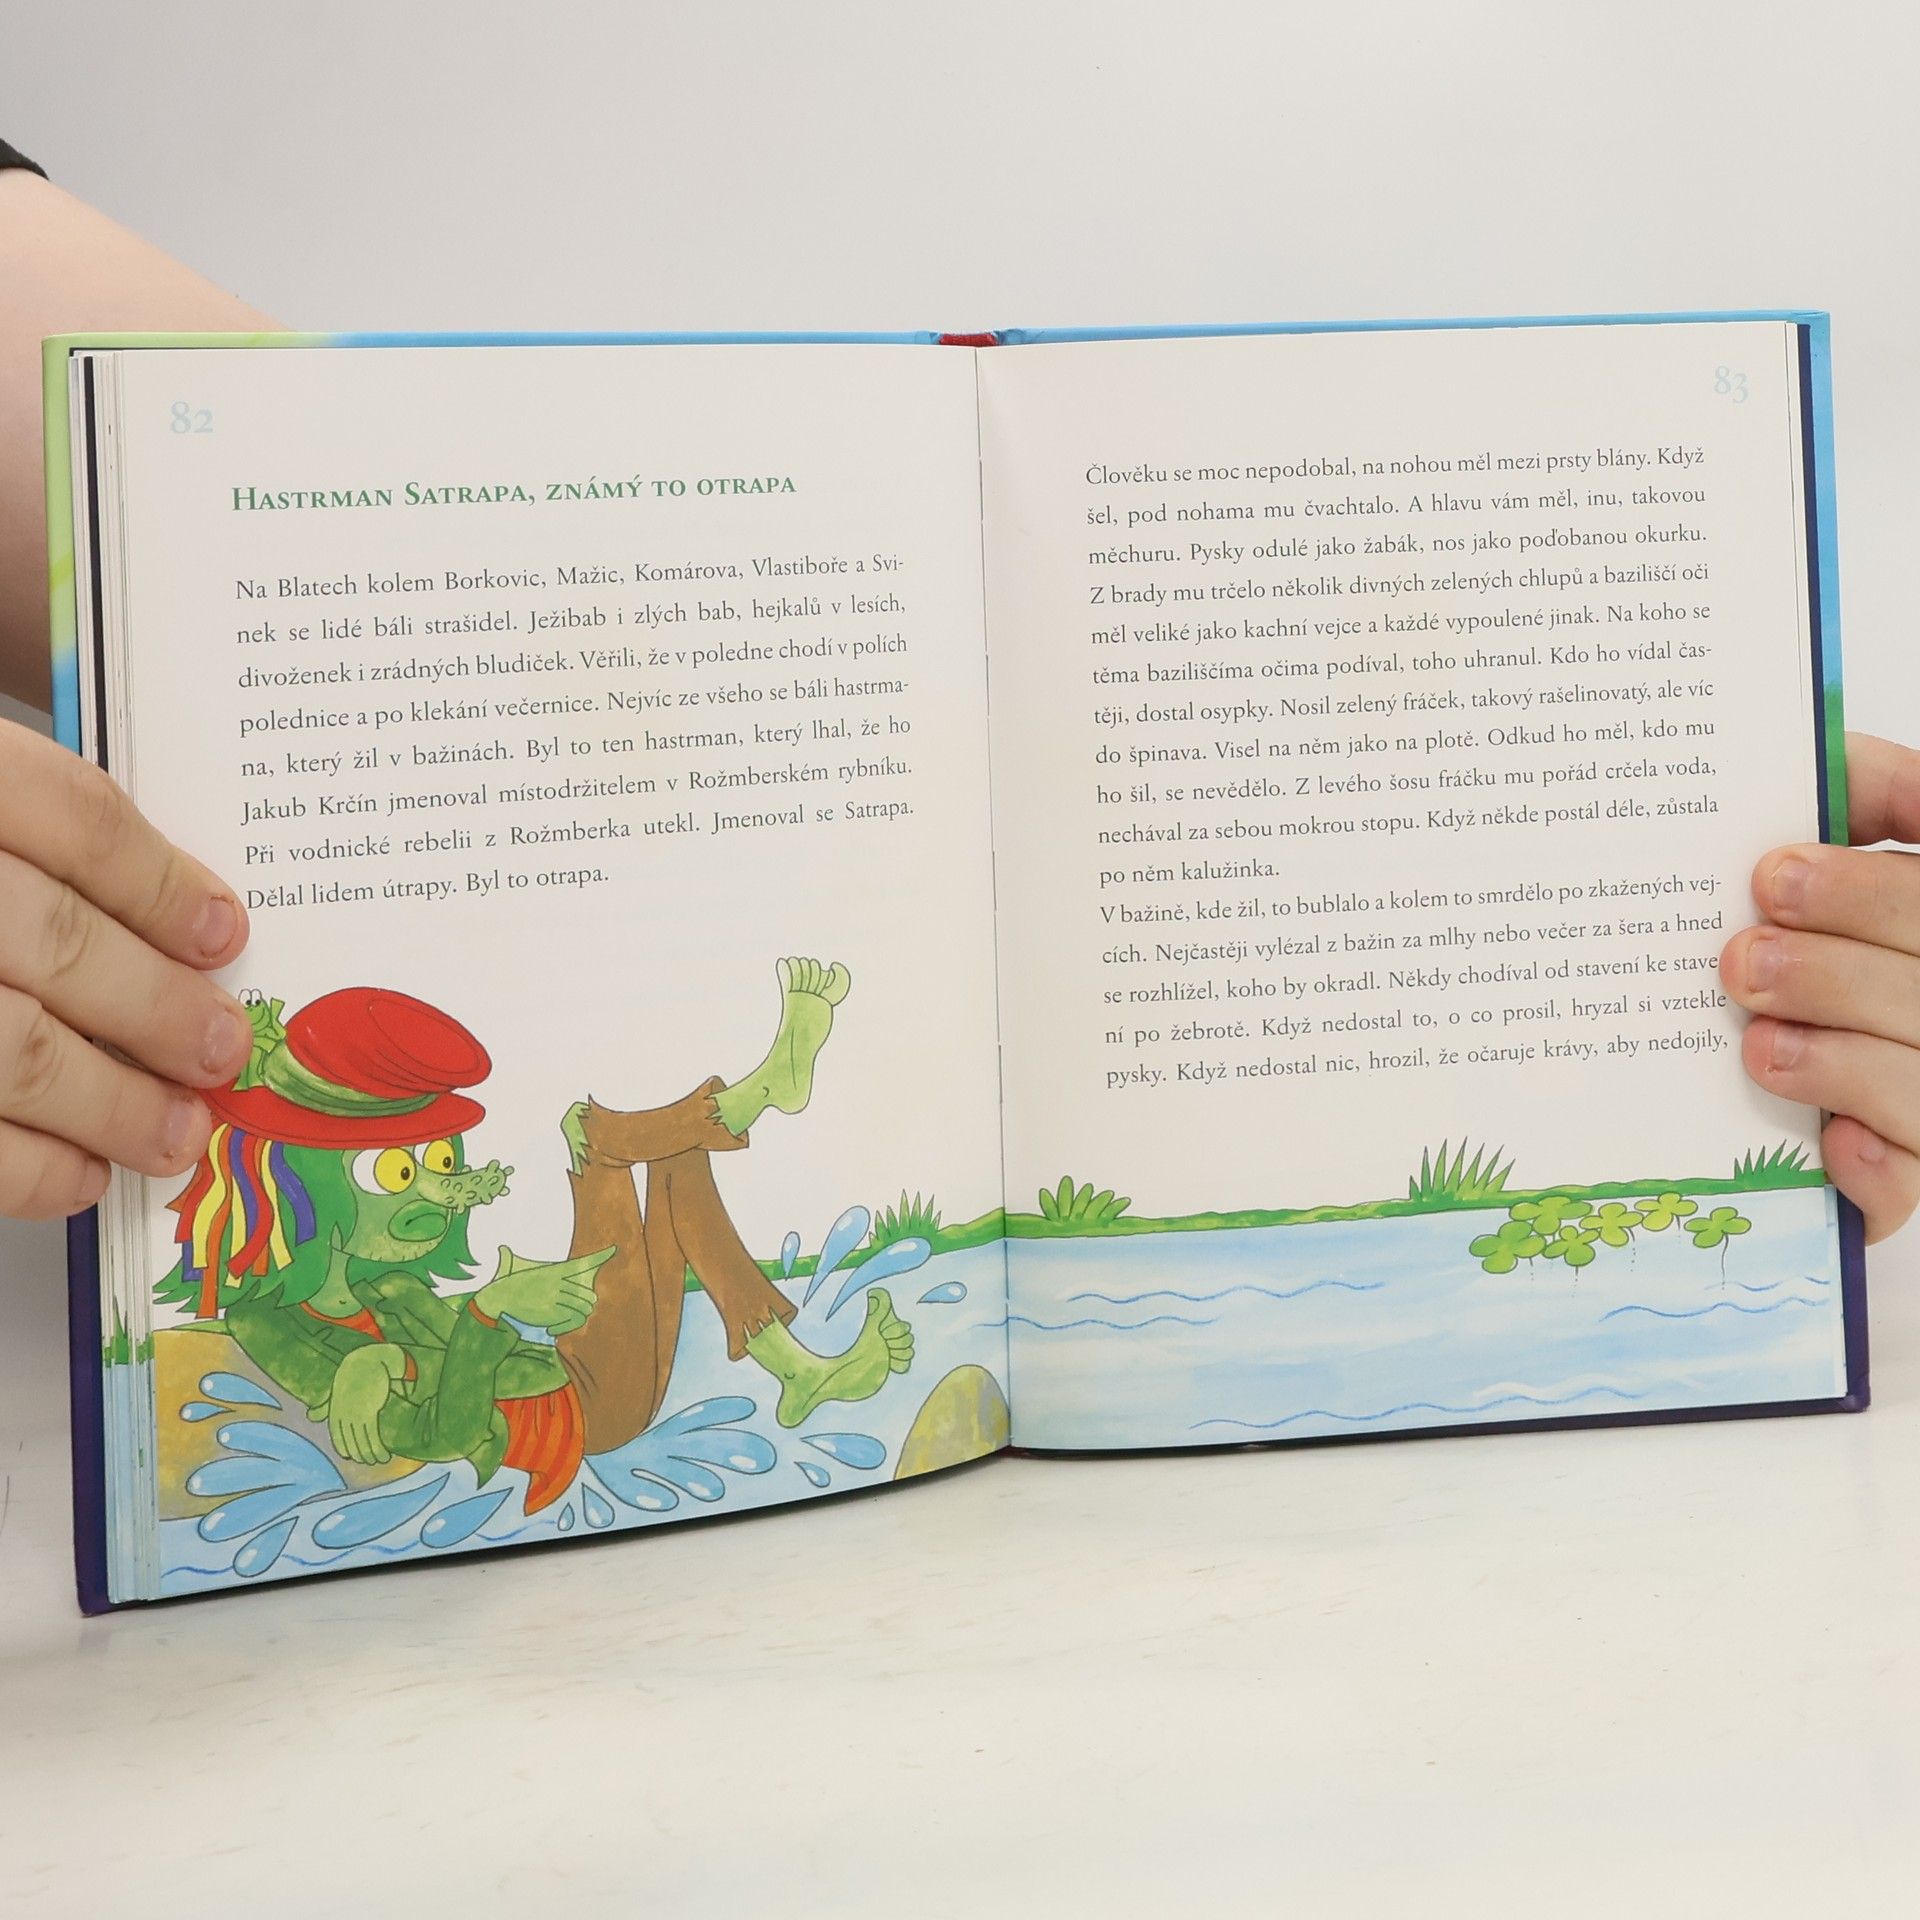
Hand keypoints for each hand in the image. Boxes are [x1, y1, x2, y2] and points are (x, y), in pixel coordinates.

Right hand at [0, 719, 251, 1217]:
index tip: (221, 932)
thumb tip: (172, 923)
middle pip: (50, 938)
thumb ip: (25, 841)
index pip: (67, 813)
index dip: (158, 882)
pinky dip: (28, 1167)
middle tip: (218, 1046)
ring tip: (175, 1131)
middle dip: (156, 1007)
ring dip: (112, 1102)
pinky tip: (78, 1174)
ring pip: (11, 1046)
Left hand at [312, 1341, 406, 1465]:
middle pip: (351, 1442)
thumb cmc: (353, 1373)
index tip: (354, 1457)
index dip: (346, 1449)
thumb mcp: (335, 1390)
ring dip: (372, 1455)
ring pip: (362, 1442)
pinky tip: (386, 1454)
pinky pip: (372, 1436)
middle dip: (361, 1455)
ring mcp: (354, 1414)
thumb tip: (310, 1417)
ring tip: (381, 1460)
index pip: (338, 1437)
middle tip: (372, 1462)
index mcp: (334, 1412)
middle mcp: (342, 1415)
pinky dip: (378, 1448)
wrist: (367, 1359)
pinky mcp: (368, 1411)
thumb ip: (324, 1405)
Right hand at [475, 1244, 612, 1335]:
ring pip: (584, 1308)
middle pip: (588, 1294)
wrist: (498, 1296)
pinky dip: (566, 1327)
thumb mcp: (518, 1270)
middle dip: (586, 1302)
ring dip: (578, 1315)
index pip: (583, 1263)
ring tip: (565, 1320)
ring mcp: (558, 1296)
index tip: (612, 1250)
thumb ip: (521, 1262)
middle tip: (578, 1307)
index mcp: (556, 1271)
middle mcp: (560, 1282)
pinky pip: (573, 1320)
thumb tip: (501, 1248)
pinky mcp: (553, 1311)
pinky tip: (551, 1330)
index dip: (600, 1257)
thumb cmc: (507, 1285)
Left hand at [1721, 732, 1919, 1241]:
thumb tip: (1821, 756)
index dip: (1865, 893)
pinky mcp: (1914, 1175)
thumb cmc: (1824, 918)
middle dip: (1833, 971)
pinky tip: (1830, 1141)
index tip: (1770, 872)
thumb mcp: (1846, 837)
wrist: (1808, 1016)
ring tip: (1758, 1045)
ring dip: (1840, 1062)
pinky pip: (1915, 1185)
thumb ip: (1858, 790)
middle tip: (1739, 957)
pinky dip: (1876, 1167)